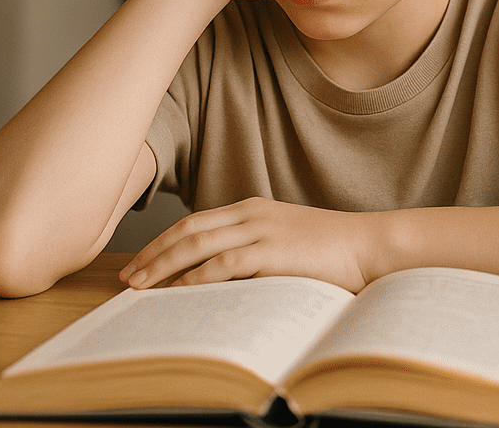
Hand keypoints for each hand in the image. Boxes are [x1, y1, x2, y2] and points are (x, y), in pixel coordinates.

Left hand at [118, 197, 377, 293]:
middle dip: (152, 254)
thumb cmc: (334, 248)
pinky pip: (224, 264)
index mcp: (254, 208)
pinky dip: (196, 277)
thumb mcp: (288, 239)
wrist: (371, 245)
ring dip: (164, 267)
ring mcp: (263, 230)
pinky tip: (178, 291)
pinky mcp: (273, 251)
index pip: (196, 221)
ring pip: (198, 245)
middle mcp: (253, 213)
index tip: (140, 261)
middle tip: (127, 277)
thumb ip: (256, 246)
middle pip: (188, 230)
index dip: (162, 241)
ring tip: (141, 287)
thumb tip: (221, 273)